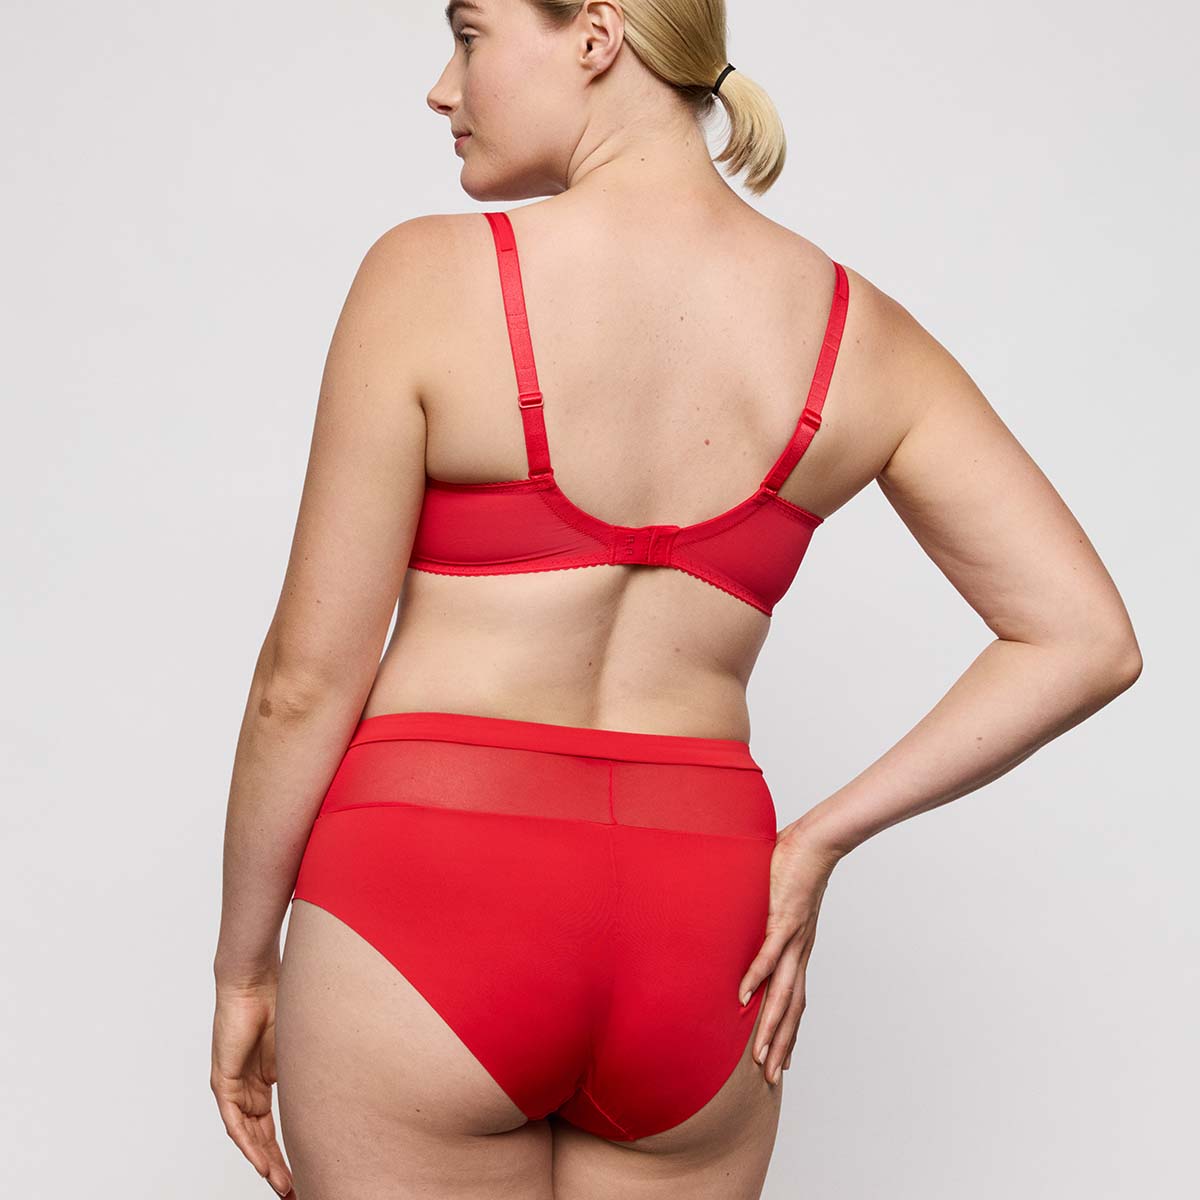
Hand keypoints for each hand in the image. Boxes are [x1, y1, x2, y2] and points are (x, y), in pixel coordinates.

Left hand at [211, 976, 294, 1196]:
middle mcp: (248, 1088)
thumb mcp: (298, 1047)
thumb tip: (330, 1095)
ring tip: (283, 1184)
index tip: (302, 1172)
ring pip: (248, 1135)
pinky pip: (234, 1121)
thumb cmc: (280, 1000)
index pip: (274, 1126)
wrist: (254, 979)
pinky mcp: (223, 1081)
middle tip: (294, 1188)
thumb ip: (305, 1072)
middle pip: (261, 1137)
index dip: (287, 1150)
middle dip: (278, 1166)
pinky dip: (248, 1143)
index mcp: (265, 1080)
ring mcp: (235, 1086)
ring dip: (265, 1162)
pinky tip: (262, 1162)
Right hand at [738, 824, 841, 1085]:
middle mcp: (800, 950)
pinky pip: (769, 953)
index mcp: (799, 949)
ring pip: (783, 991)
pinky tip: (744, 996)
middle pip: (791, 1007)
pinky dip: (757, 976)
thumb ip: (763, 916)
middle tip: (769, 1078)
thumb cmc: (795, 866)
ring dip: (771, 1025)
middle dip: (780, 1044)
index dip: (788, 1033)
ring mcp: (794, 936)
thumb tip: (744, 919)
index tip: (780, 1061)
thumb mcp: (777, 902)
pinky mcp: (785, 917)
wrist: (819, 841)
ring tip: (759, 1054)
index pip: (795, 1000)